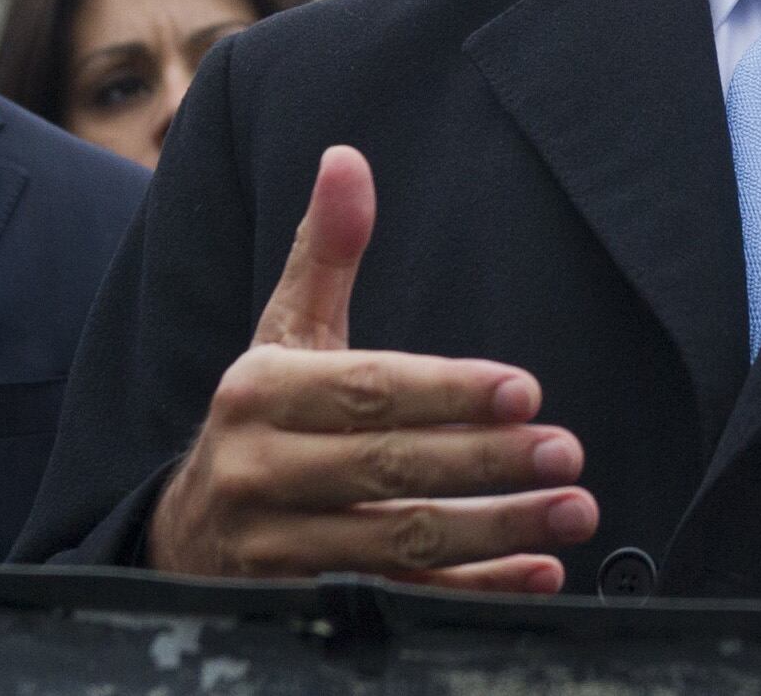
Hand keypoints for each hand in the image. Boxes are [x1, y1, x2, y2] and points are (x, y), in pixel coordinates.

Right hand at [144, 146, 598, 588]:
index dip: (446, 392)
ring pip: (399, 541)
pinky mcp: (303, 603)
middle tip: (567, 451)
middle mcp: (258, 472)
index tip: (525, 388)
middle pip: (387, 468)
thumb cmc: (261, 415)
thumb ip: (324, 252)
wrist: (184, 531)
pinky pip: (401, 598)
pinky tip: (541, 573)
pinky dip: (473, 591)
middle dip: (485, 462)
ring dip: (495, 531)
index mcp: (257, 392)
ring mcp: (278, 547)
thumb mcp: (284, 332)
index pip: (365, 390)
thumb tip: (347, 157)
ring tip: (576, 509)